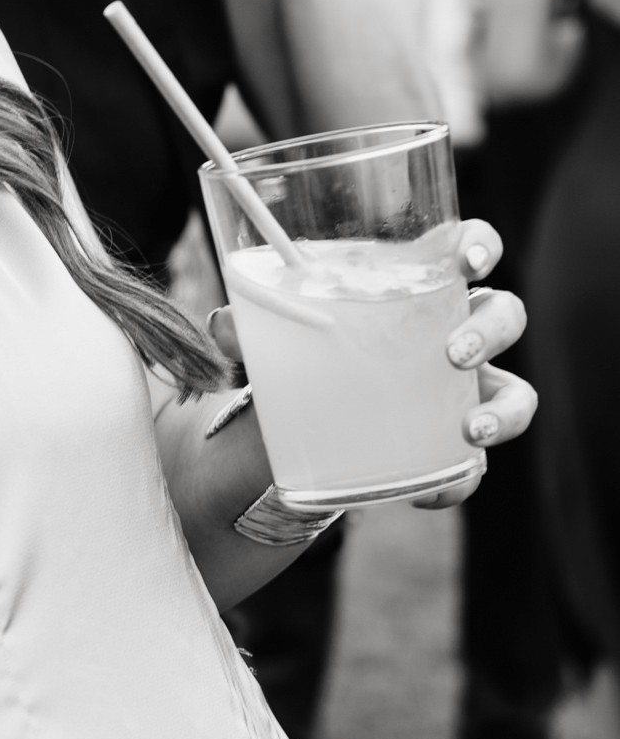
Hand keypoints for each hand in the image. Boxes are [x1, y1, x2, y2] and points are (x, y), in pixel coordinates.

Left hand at [205, 218, 536, 511]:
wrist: (288, 435)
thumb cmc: (294, 359)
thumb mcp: (265, 341)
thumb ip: (245, 331)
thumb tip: (224, 326)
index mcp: (412, 289)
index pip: (466, 249)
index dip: (480, 246)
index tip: (469, 259)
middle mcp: (448, 335)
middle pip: (503, 314)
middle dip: (490, 329)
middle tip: (453, 352)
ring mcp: (458, 395)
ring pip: (514, 392)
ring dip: (504, 409)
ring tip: (470, 427)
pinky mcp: (450, 450)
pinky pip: (472, 468)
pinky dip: (457, 481)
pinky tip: (426, 492)